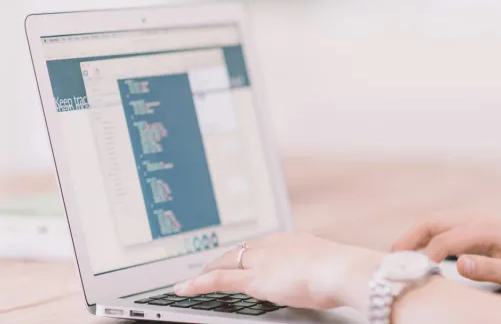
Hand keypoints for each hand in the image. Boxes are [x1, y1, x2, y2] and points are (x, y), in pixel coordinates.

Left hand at [174, 232, 382, 310]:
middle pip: (239, 250)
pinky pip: (219, 280)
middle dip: (223, 258)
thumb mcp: (326, 263)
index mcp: (289, 240)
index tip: (241, 256)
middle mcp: (271, 245)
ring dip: (209, 269)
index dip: (245, 252)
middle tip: (211, 265)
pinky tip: (184, 288)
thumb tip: (316, 273)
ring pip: (225, 262)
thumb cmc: (341, 269)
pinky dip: (199, 284)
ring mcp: (260, 261)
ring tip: (195, 278)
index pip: (259, 245)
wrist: (339, 269)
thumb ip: (314, 266)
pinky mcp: (253, 279)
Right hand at [392, 217, 500, 283]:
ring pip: (433, 222)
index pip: (445, 240)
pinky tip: (417, 250)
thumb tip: (460, 264)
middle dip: (410, 237)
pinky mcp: (470, 224)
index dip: (426, 255)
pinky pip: (440, 226)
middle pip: (433, 222)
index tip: (413, 272)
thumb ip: (490, 269)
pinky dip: (423, 236)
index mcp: (486, 229)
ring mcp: (471, 219)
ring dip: (413, 236)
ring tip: (399, 254)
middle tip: (392, 256)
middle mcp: (475, 218)